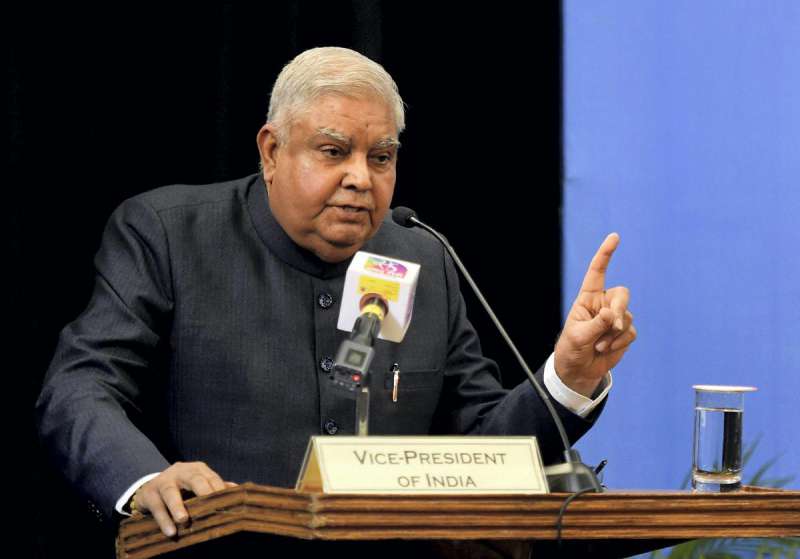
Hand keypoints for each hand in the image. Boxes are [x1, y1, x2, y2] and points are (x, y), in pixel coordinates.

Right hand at [132, 461, 235, 536]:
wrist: (150, 489)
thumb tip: (239, 491)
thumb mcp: (198, 485)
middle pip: (194, 479)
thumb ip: (216, 487)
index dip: (220, 490)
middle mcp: (181, 471)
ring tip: (184, 520)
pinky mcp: (149, 494)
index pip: (212, 478)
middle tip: (211, 507)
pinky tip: (171, 531)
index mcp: (197, 469)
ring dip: (177, 506)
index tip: (228, 505)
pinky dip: (164, 519)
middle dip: (203, 492)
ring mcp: (163, 481)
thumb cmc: (182, 489)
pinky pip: (157, 507)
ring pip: (170, 491)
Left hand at [554, 233, 636, 396]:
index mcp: (587, 298)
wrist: (579, 369)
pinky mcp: (624, 332)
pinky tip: (606, 349)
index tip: (614, 237)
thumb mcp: (578, 336)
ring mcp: (615, 318)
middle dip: (619, 309)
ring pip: (627, 317)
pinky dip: (619, 342)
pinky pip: (630, 332)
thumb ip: (596, 325)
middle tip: (611, 324)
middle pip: (622, 294)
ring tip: (598, 345)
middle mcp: (603, 304)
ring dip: (614, 334)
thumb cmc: (572, 349)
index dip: (605, 254)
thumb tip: (612, 315)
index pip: (597, 272)